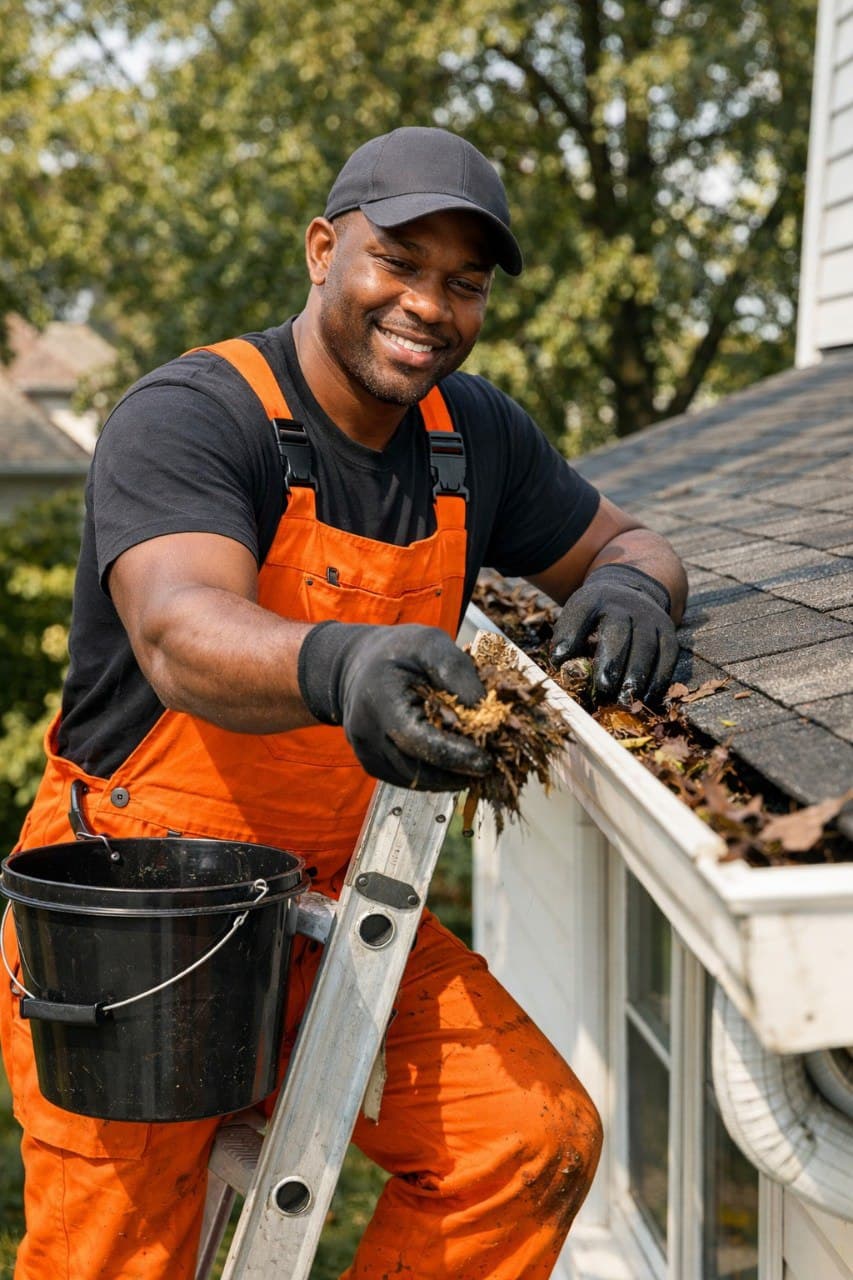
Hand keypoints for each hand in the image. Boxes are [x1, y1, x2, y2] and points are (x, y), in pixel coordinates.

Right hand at [298, 621, 491, 789]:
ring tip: (477, 761)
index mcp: (378, 699)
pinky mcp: (373, 765)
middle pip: (418, 769)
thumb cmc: (397, 651)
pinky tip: (455, 761)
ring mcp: (367, 753)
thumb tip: (483, 708)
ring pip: (416, 780)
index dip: (454, 755)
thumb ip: (455, 670)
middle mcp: (366, 732)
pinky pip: (410, 779)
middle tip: (492, 763)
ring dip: (450, 777)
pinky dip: (436, 775)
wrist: (358, 666)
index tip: (487, 761)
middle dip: (459, 771)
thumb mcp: (430, 643)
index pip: (417, 740)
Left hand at [551, 564, 677, 704]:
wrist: (632, 593)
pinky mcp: (668, 630)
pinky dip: (659, 678)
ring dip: (636, 676)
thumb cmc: (596, 616)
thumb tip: (560, 665)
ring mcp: (650, 616)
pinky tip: (647, 697)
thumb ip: (567, 638)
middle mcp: (625, 604)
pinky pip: (667, 656)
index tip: (557, 659)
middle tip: (603, 688)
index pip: (581, 611)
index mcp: (596, 598)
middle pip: (619, 632)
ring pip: (646, 647)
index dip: (570, 634)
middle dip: (611, 662)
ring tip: (625, 699)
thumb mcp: (578, 616)